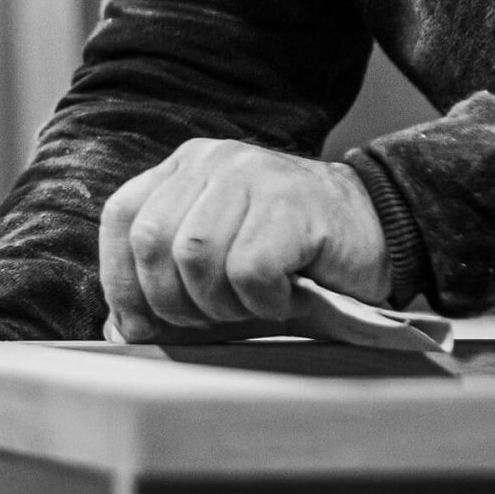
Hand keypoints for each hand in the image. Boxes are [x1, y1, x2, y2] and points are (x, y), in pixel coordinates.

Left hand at [100, 137, 389, 342]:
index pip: (123, 218)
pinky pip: (249, 270)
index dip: (123, 280)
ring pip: (196, 257)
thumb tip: (118, 331)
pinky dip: (264, 301)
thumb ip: (167, 287)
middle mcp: (215, 162)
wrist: (375, 233)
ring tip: (257, 305)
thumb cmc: (290, 260)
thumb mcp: (218, 264)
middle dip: (174, 302)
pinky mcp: (291, 204)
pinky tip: (287, 298)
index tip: (145, 325)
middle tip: (217, 319)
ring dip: (223, 304)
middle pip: (153, 242)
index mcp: (186, 168)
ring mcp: (254, 176)